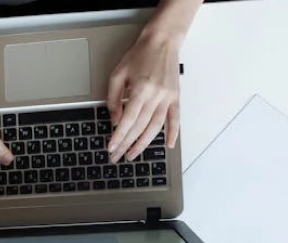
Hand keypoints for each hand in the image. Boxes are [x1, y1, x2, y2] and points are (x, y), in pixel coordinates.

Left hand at [106, 30, 182, 161]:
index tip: (111, 148)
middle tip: (118, 156)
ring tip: (133, 154)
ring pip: (155, 127)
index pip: (127, 120)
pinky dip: (173, 133)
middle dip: (127, 144)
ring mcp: (168, 97)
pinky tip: (169, 144)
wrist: (163, 40)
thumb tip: (115, 120)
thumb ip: (113, 98)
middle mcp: (156, 96)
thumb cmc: (140, 55)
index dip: (118, 137)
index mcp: (140, 90)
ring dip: (144, 144)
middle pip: (139, 127)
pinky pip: (175, 118)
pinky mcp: (175, 97)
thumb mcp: (118, 74)